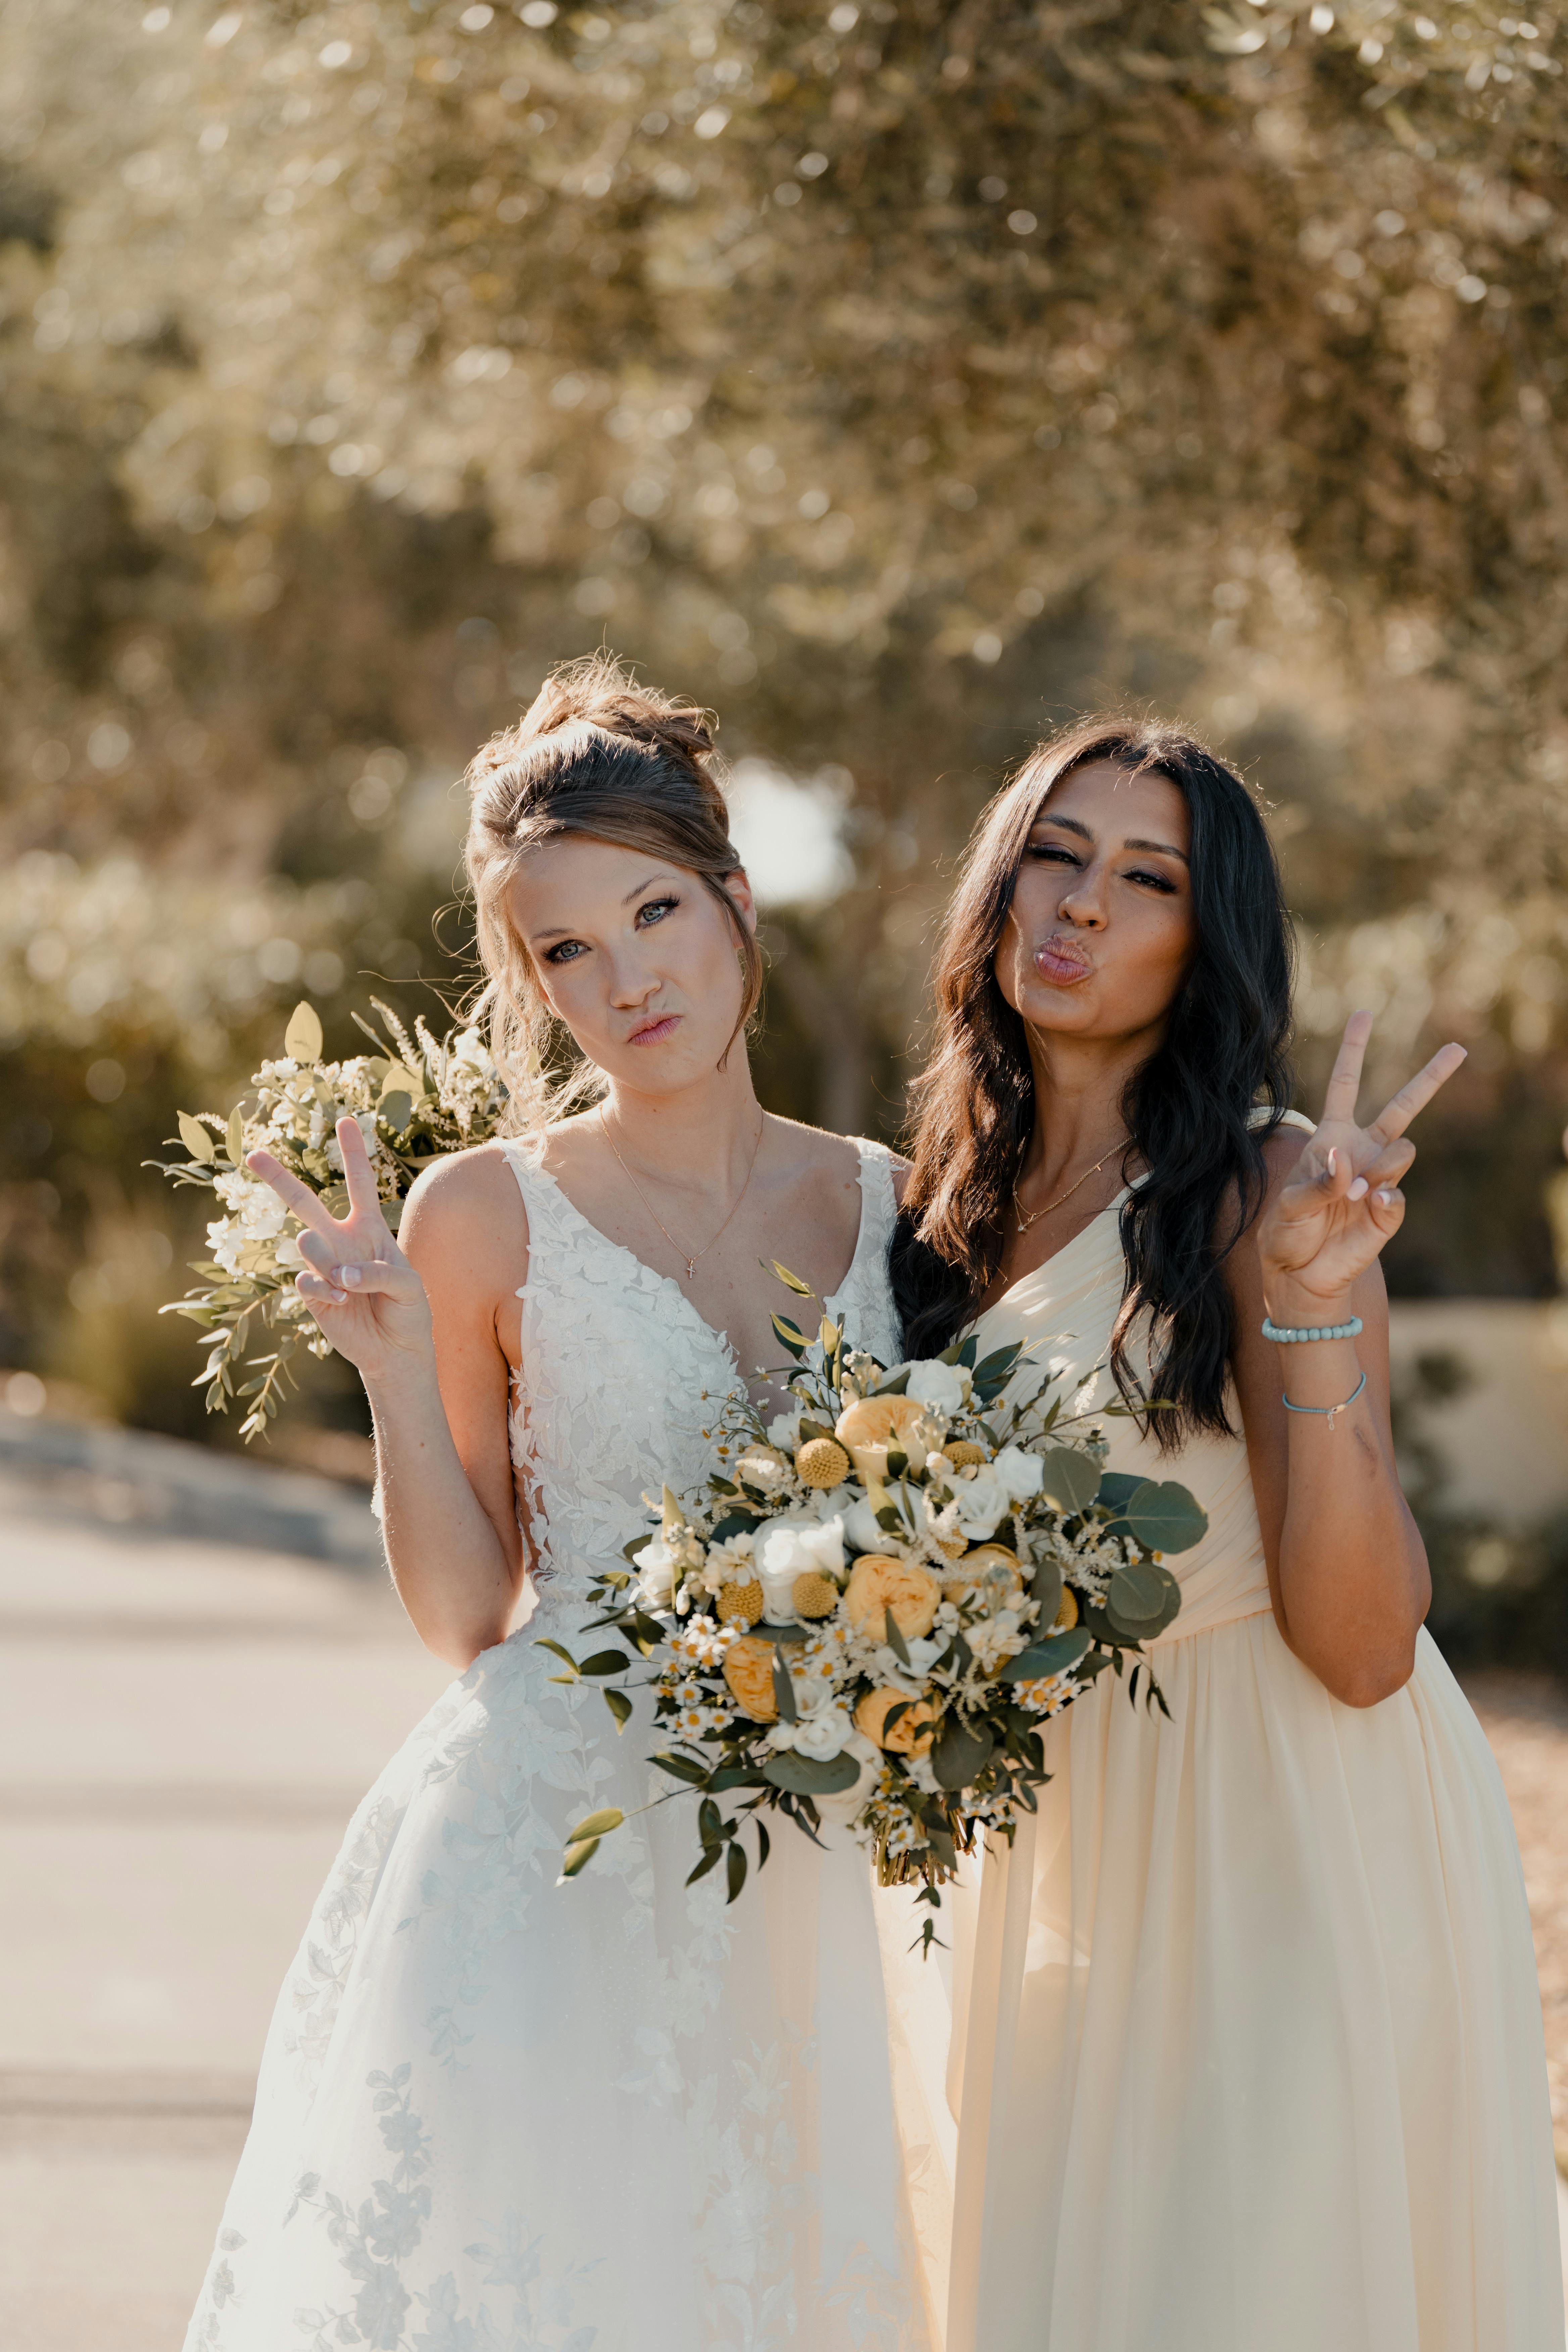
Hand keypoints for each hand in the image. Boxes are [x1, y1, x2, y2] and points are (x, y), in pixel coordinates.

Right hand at [247, 1116, 432, 1384]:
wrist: (396, 1349)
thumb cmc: (408, 1310)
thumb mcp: (409, 1285)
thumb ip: (379, 1272)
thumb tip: (341, 1272)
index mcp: (369, 1228)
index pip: (360, 1184)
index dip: (354, 1153)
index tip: (346, 1121)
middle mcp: (340, 1241)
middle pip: (304, 1202)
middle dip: (278, 1178)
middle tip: (252, 1154)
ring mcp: (323, 1266)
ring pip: (308, 1243)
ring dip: (325, 1257)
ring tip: (346, 1278)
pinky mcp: (313, 1294)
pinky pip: (308, 1281)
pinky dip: (327, 1290)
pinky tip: (344, 1303)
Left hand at [1258, 1011, 1464, 1318]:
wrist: (1298, 1274)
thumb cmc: (1287, 1233)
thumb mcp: (1289, 1204)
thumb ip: (1318, 1182)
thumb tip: (1348, 1164)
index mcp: (1332, 1137)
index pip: (1345, 1084)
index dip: (1353, 1051)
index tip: (1365, 1014)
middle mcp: (1362, 1151)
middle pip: (1402, 1107)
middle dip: (1430, 1078)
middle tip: (1458, 1049)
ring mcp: (1380, 1180)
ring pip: (1403, 1152)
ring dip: (1380, 1168)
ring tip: (1353, 1194)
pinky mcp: (1389, 1211)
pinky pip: (1396, 1197)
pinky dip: (1382, 1201)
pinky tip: (1366, 1207)